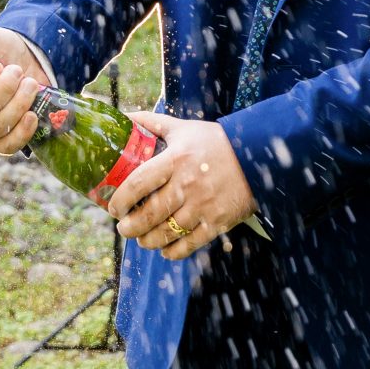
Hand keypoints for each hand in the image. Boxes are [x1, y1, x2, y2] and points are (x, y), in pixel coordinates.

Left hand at [107, 112, 256, 260]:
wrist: (257, 156)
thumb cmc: (216, 142)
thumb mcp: (184, 129)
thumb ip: (153, 123)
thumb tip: (123, 117)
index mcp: (176, 160)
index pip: (138, 183)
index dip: (120, 199)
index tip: (112, 208)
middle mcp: (188, 185)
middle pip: (149, 215)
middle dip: (129, 227)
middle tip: (123, 228)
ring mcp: (204, 206)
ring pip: (166, 233)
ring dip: (147, 241)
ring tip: (141, 239)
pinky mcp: (218, 222)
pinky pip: (189, 244)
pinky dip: (172, 251)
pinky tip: (165, 249)